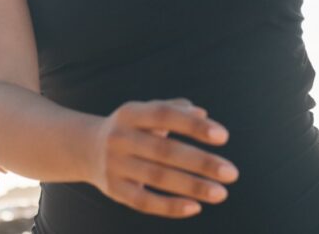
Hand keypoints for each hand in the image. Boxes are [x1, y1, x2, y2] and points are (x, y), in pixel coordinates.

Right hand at [86, 98, 238, 218]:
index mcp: (129, 113)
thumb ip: (174, 110)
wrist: (85, 148)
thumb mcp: (146, 113)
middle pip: (164, 150)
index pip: (163, 115)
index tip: (223, 136)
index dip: (193, 126)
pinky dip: (169, 206)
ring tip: (221, 193)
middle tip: (232, 173)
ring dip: (191, 186)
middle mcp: (119, 137)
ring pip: (157, 177)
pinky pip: (143, 201)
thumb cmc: (131, 129)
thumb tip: (203, 115)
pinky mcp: (113, 189)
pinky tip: (194, 207)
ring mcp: (114, 164)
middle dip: (200, 162)